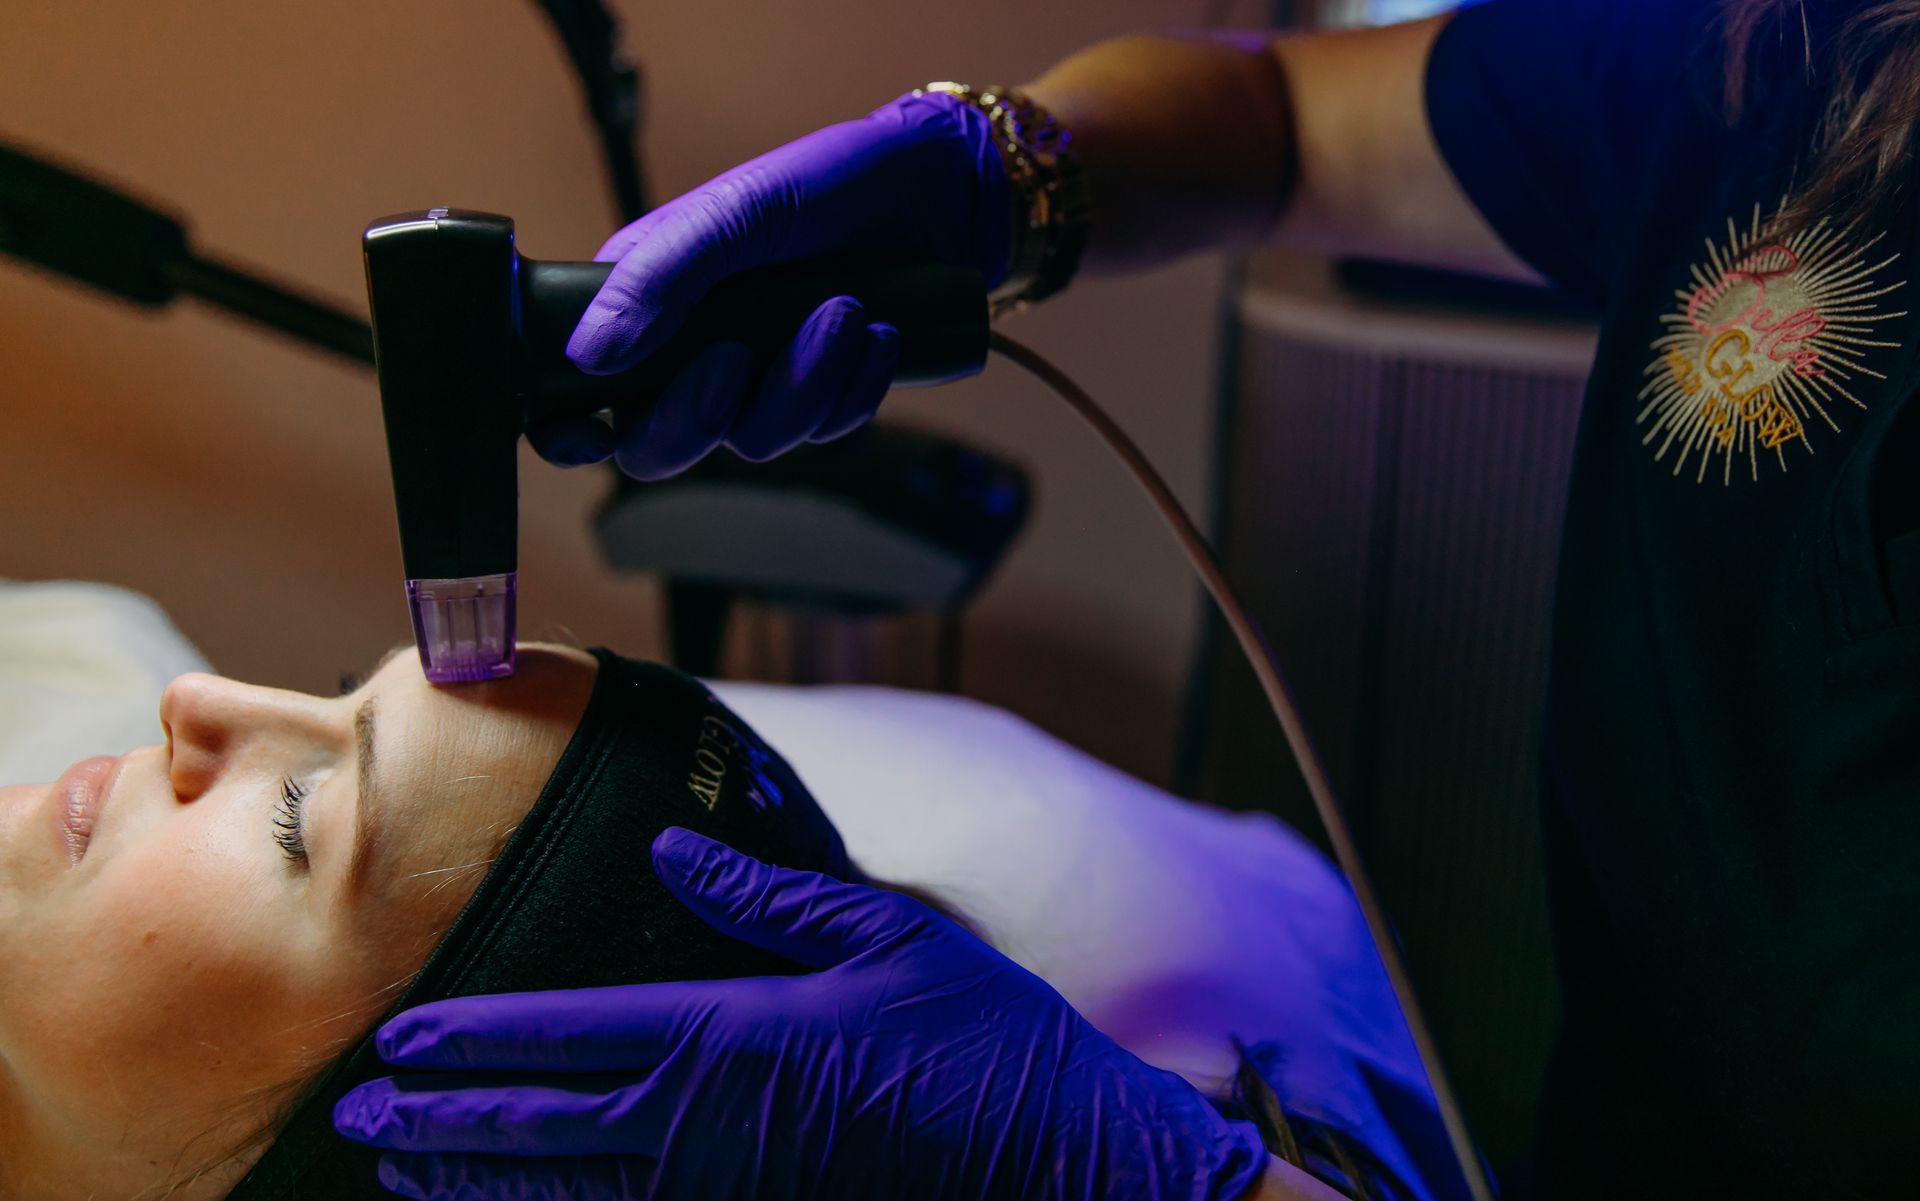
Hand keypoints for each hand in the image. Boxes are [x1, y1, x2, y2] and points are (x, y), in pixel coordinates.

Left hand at [335, 827, 1268, 1200]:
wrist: (1063, 1160)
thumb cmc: (980, 1042)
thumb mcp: (883, 934)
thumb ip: (765, 896)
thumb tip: (669, 858)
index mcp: (729, 1038)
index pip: (564, 1038)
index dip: (470, 1041)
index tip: (397, 1043)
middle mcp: (704, 1127)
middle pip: (537, 1128)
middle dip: (439, 1123)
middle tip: (359, 1117)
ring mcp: (723, 1189)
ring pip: (566, 1194)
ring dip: (476, 1182)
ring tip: (406, 1172)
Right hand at [532, 91, 1011, 479]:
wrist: (939, 197)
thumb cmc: (828, 183)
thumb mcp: (734, 210)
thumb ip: (660, 277)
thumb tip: (592, 355)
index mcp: (647, 301)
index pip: (583, 392)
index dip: (574, 431)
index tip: (593, 434)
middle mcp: (695, 351)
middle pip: (661, 447)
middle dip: (701, 414)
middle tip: (741, 356)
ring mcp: (761, 380)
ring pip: (755, 443)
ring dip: (806, 382)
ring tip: (845, 309)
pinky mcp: (822, 396)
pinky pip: (825, 434)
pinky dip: (855, 387)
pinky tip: (877, 333)